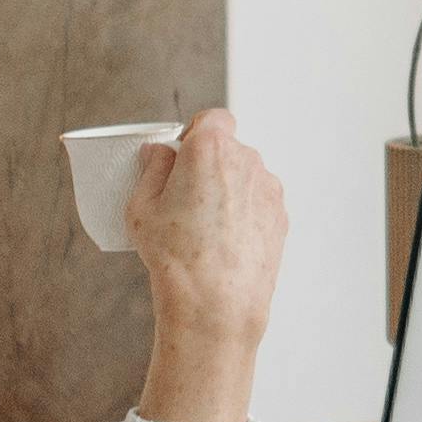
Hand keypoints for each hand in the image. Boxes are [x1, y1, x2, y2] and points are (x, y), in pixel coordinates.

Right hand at [125, 110, 285, 421]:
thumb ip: (151, 168)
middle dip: (209, 165)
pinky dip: (244, 213)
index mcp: (210, 147)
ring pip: (245, 176)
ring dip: (228, 189)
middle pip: (228, 149)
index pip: (210, 119)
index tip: (181, 158)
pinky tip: (224, 241)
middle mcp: (247, 159)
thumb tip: (159, 151)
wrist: (216, 302)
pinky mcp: (280, 216)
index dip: (194, 134)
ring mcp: (268, 188)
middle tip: (186, 198)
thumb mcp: (141, 206)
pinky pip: (258, 203)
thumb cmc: (174, 254)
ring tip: (205, 227)